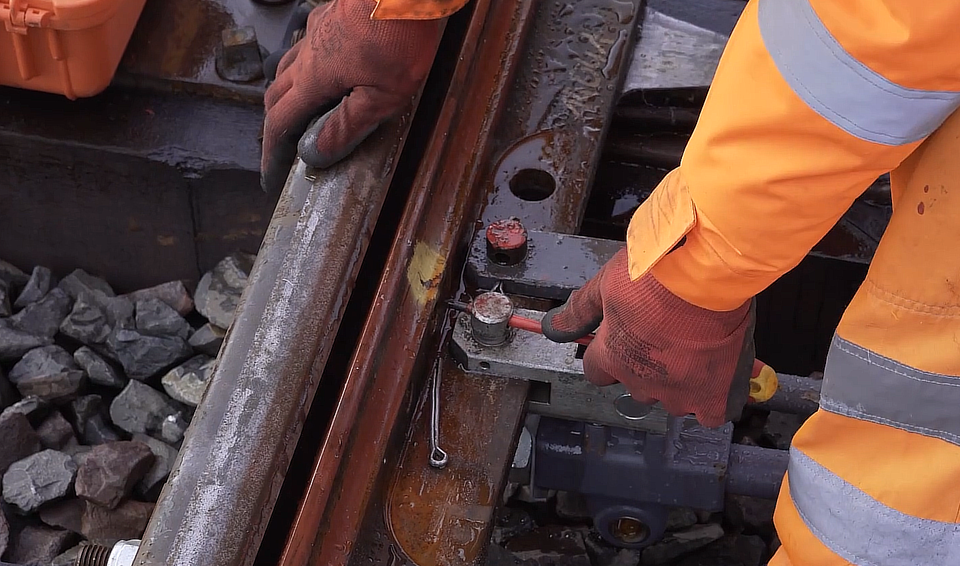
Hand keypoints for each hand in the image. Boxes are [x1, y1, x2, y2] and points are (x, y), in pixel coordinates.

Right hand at [261, 0, 443, 191]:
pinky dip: (302, 67)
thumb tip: (315, 154)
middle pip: (276, 94)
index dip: (272, 153)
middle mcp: (307, 55)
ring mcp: (315, 32)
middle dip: (275, 125)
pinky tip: (321, 69)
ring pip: (286, 67)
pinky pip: (305, 46)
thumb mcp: (382, 96)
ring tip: (297, 112)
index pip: (280, 122)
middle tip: (282, 148)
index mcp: (314, 79)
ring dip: (285, 94)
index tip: (269, 175)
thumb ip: (347, 125)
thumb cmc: (399, 38)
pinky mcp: (329, 16)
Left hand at [541, 248, 755, 427]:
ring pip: (672, 399)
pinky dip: (710, 399)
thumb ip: (580, 310)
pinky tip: (714, 376)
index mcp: (612, 357)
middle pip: (636, 387)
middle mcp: (641, 382)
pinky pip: (708, 414)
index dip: (609, 355)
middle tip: (665, 336)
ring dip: (679, 381)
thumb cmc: (658, 274)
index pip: (596, 371)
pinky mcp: (712, 396)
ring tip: (695, 348)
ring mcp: (678, 393)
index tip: (624, 340)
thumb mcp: (607, 284)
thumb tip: (554, 327)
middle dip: (646, 368)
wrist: (707, 273)